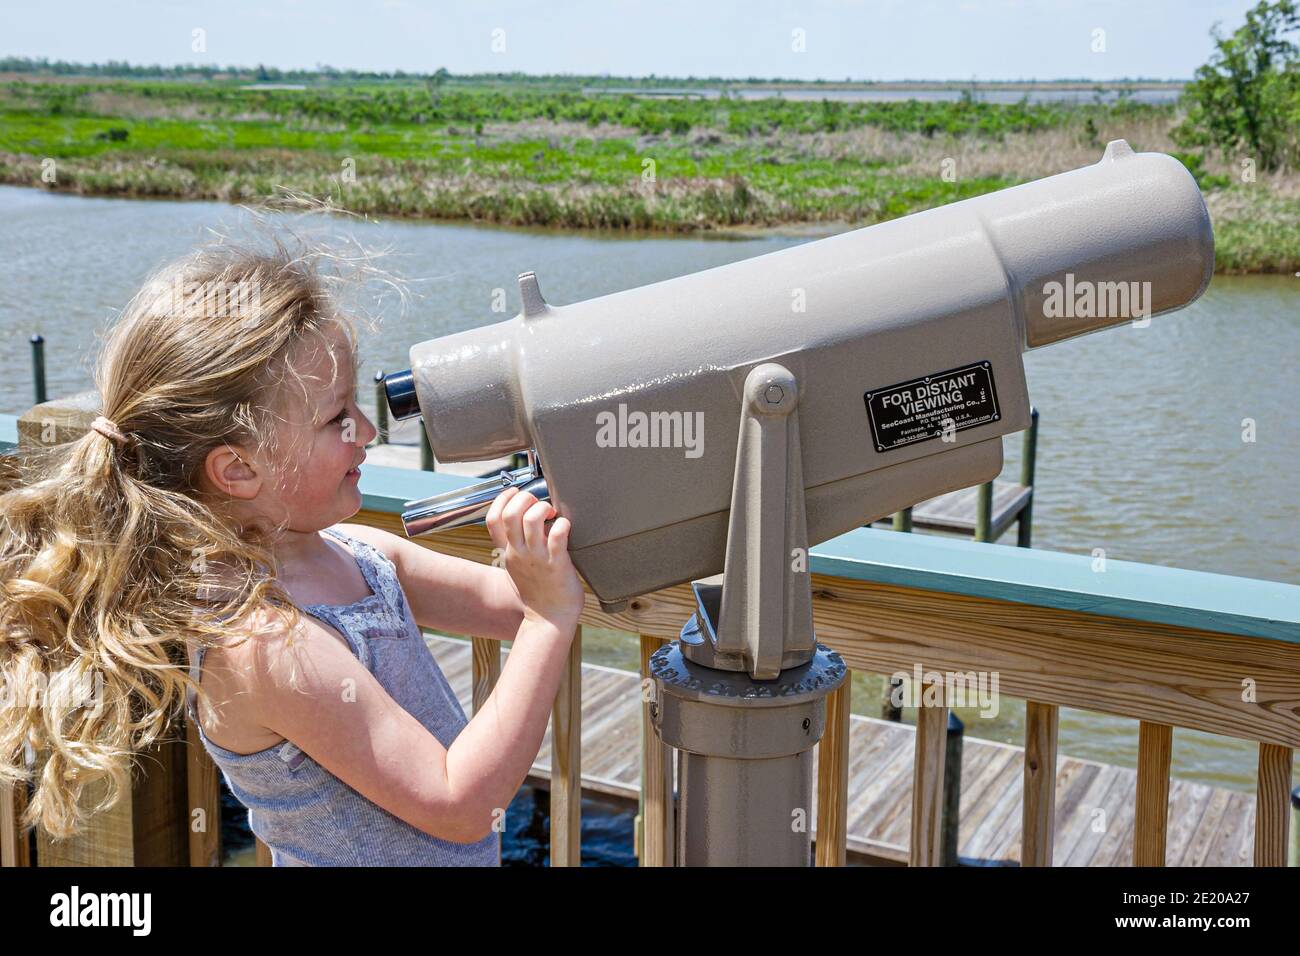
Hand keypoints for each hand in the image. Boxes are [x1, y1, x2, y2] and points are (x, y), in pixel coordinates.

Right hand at [485, 486, 584, 629]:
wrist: (549, 619)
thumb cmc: (538, 590)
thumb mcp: (517, 566)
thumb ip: (517, 544)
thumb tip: (528, 519)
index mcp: (508, 552)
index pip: (492, 519)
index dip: (502, 499)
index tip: (516, 493)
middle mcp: (519, 553)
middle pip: (511, 514)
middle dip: (526, 499)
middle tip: (540, 504)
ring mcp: (537, 558)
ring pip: (532, 520)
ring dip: (544, 508)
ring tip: (553, 514)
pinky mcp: (557, 564)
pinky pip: (558, 535)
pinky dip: (563, 524)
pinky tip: (566, 526)